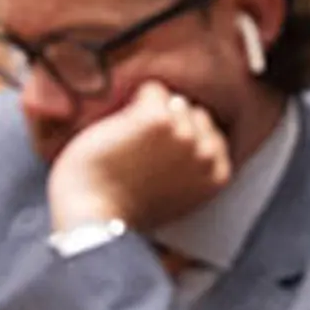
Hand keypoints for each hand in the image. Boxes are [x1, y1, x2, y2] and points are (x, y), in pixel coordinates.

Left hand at [45, 79, 235, 231]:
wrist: (93, 218)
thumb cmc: (122, 209)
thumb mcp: (174, 194)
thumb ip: (189, 167)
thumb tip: (188, 132)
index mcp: (216, 176)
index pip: (212, 135)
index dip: (184, 139)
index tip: (162, 155)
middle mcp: (206, 154)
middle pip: (196, 114)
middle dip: (173, 124)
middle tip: (142, 148)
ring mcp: (184, 135)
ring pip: (174, 101)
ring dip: (151, 113)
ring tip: (129, 142)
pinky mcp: (158, 120)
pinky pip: (152, 91)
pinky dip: (135, 102)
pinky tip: (121, 127)